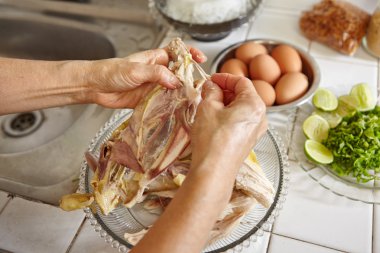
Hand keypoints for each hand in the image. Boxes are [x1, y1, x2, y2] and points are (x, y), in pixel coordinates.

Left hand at [86, 47, 205, 108]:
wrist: (96, 87)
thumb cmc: (112, 72)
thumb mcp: (136, 70)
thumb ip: (157, 74)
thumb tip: (176, 82)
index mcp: (156, 59)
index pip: (177, 53)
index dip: (190, 54)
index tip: (200, 59)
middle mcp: (158, 72)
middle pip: (179, 74)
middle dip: (189, 79)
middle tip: (197, 87)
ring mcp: (155, 87)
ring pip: (174, 89)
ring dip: (182, 94)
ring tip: (191, 100)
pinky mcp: (150, 100)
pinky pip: (165, 102)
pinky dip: (172, 106)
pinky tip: (178, 110)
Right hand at [190, 73, 267, 172]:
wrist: (213, 171)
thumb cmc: (212, 139)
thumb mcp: (208, 108)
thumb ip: (211, 91)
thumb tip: (212, 86)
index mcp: (255, 105)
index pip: (241, 82)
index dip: (224, 78)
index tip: (211, 79)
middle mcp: (260, 117)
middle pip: (244, 95)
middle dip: (225, 90)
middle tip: (207, 91)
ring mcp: (256, 131)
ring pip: (241, 109)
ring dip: (225, 103)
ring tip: (208, 104)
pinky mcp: (248, 141)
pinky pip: (240, 121)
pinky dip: (228, 115)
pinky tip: (214, 119)